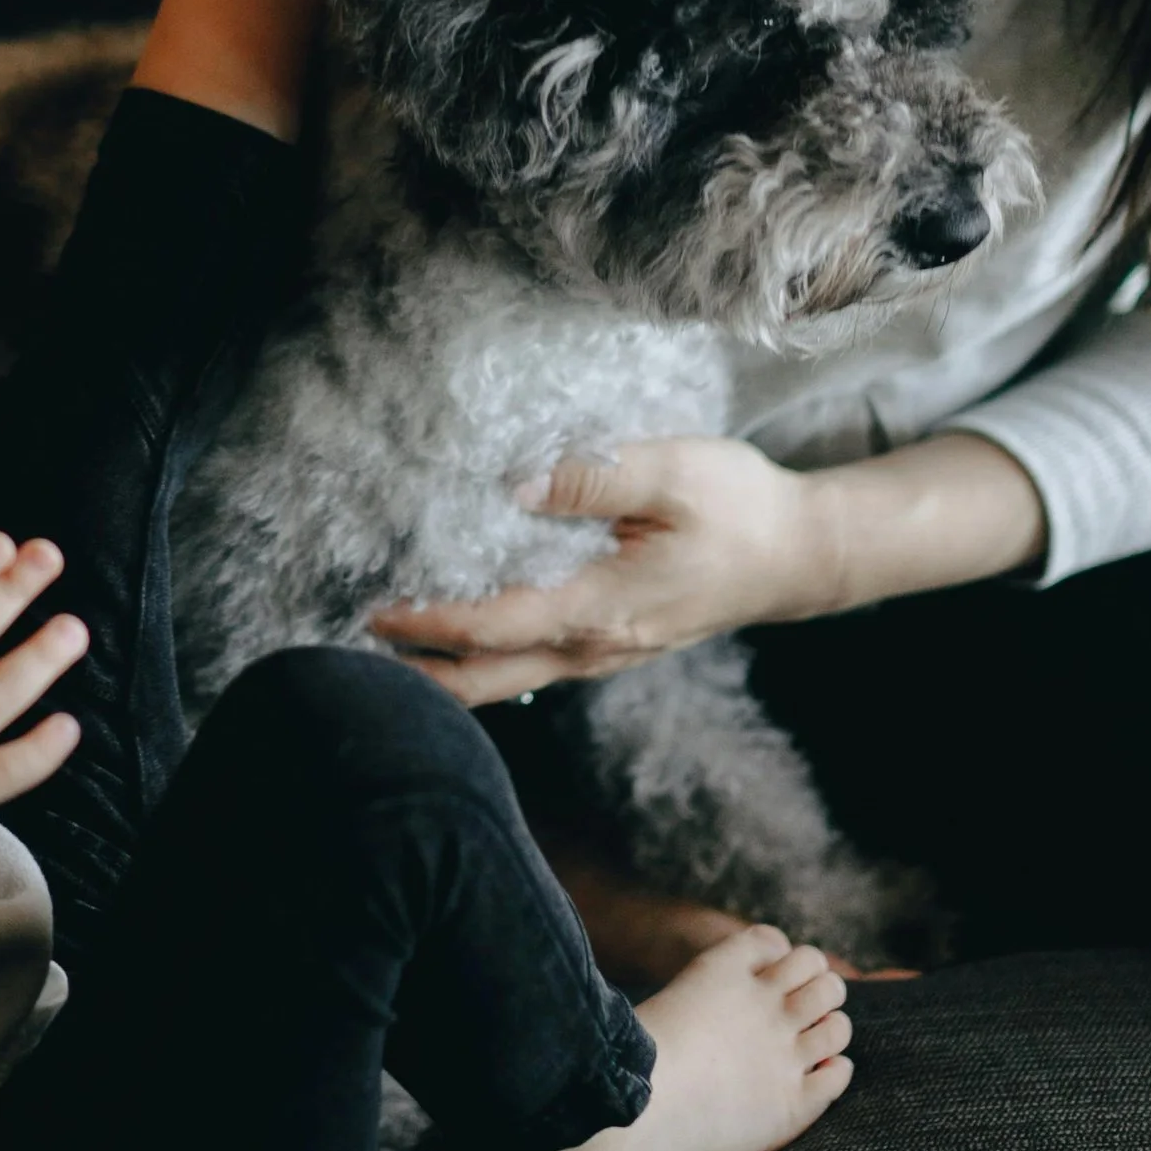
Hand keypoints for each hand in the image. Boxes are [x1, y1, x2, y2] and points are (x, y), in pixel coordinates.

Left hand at [369, 428, 1046, 704]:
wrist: (800, 556)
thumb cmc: (741, 507)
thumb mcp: (673, 471)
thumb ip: (592, 476)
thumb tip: (515, 484)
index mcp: (604, 607)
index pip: (498, 627)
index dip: (433, 624)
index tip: (377, 612)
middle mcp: (595, 645)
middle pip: (488, 680)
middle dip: (419, 674)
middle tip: (350, 656)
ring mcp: (602, 653)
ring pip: (507, 680)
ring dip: (445, 670)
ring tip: (381, 649)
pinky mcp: (608, 643)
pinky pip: (530, 663)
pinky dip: (482, 656)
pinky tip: (448, 637)